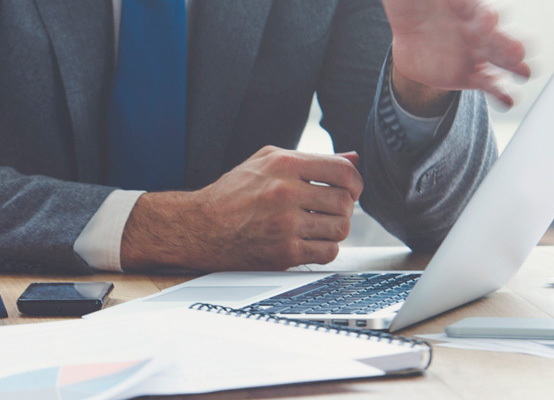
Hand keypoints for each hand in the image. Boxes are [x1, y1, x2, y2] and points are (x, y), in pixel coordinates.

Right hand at [120, 146, 361, 271]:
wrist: (199, 227)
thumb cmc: (233, 193)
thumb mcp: (267, 162)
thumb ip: (311, 159)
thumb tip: (353, 158)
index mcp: (283, 165)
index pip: (343, 170)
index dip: (354, 182)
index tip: (349, 189)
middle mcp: (285, 192)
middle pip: (345, 202)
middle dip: (342, 207)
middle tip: (328, 210)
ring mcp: (284, 225)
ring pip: (340, 229)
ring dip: (334, 229)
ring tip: (317, 226)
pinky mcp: (283, 253)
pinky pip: (327, 252)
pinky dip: (324, 249)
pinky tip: (309, 242)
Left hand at [383, 0, 530, 109]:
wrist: (405, 32)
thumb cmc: (420, 5)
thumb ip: (447, 2)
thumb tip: (461, 1)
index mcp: (472, 11)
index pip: (484, 15)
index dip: (485, 20)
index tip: (486, 23)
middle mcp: (479, 34)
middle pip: (499, 40)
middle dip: (509, 45)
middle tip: (518, 51)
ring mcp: (474, 55)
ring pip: (499, 62)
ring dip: (513, 68)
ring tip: (523, 74)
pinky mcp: (465, 76)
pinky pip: (487, 85)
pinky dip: (499, 94)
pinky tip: (508, 101)